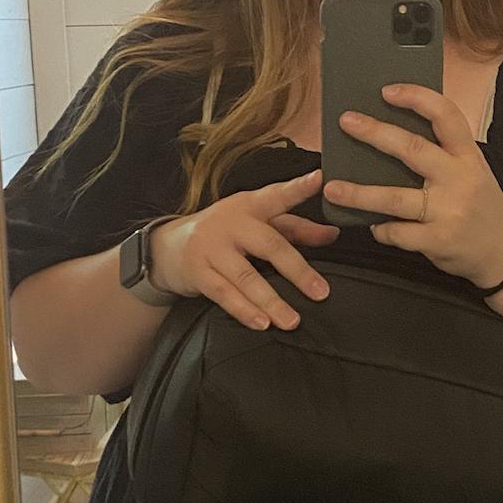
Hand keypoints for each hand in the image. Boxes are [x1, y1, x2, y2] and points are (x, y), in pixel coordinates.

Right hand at [147, 172, 338, 331]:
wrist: (169, 246)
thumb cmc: (226, 233)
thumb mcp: (258, 223)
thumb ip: (296, 228)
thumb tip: (333, 234)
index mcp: (250, 205)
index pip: (278, 195)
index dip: (298, 187)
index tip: (319, 179)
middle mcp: (231, 222)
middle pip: (268, 244)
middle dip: (297, 270)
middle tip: (320, 292)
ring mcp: (211, 247)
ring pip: (246, 276)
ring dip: (271, 300)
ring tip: (292, 320)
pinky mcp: (197, 271)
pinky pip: (223, 293)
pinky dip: (243, 310)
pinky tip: (261, 323)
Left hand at [324, 85, 502, 288]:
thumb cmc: (479, 203)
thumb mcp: (472, 170)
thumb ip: (441, 153)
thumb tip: (388, 134)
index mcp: (468, 156)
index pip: (446, 116)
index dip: (417, 98)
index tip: (387, 91)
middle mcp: (459, 179)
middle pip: (412, 150)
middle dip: (375, 133)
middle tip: (346, 122)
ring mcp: (448, 211)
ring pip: (394, 198)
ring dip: (359, 193)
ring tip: (332, 187)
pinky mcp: (438, 241)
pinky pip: (397, 232)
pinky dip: (380, 228)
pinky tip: (374, 224)